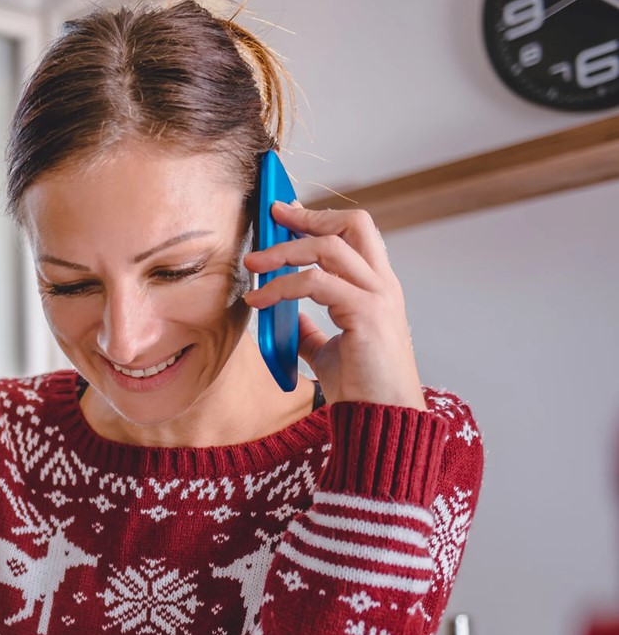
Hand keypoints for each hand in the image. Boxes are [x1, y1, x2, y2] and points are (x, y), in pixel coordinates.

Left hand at [242, 201, 425, 410]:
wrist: (381, 419)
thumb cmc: (361, 388)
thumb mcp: (329, 352)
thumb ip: (312, 331)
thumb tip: (288, 318)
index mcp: (377, 289)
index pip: (355, 235)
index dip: (321, 219)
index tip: (287, 214)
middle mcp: (383, 286)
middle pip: (352, 225)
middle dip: (309, 216)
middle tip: (273, 215)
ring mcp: (378, 297)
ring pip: (329, 248)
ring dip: (284, 251)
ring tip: (252, 265)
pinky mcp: (367, 314)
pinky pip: (316, 283)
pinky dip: (282, 286)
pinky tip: (258, 302)